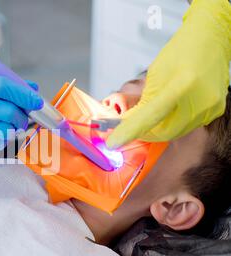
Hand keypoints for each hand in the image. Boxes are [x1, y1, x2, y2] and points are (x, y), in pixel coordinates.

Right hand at [0, 76, 41, 191]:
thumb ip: (2, 93)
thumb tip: (32, 88)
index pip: (1, 84)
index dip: (23, 92)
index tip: (36, 100)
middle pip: (7, 108)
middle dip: (22, 115)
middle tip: (25, 119)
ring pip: (5, 127)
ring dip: (13, 130)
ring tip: (7, 130)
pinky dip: (2, 141)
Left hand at [107, 0, 230, 148]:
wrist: (210, 39)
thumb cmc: (181, 52)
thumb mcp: (155, 75)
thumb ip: (142, 101)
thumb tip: (127, 122)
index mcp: (182, 84)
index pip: (150, 116)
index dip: (130, 131)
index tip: (113, 142)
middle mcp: (200, 98)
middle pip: (164, 132)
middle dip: (144, 132)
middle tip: (130, 127)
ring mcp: (210, 107)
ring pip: (175, 132)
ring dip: (158, 128)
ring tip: (150, 114)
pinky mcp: (215, 111)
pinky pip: (187, 126)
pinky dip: (172, 123)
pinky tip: (169, 111)